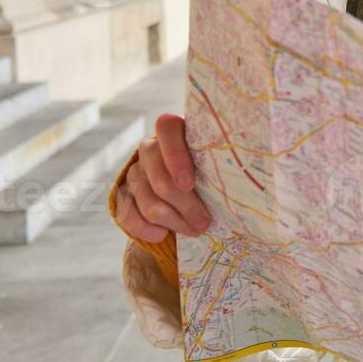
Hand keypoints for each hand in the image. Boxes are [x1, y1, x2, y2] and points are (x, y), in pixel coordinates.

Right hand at [114, 112, 212, 242]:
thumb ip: (219, 168)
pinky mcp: (123, 194)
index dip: (175, 155)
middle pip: (161, 179)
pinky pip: (128, 215)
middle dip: (185, 206)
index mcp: (175, 133)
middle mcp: (150, 148)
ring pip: (148, 201)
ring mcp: (134, 171)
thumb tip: (239, 187)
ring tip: (194, 229)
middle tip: (204, 222)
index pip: (167, 127)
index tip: (190, 183)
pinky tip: (162, 234)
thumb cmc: (209, 175)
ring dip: (173, 221)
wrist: (184, 192)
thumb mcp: (215, 166)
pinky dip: (146, 229)